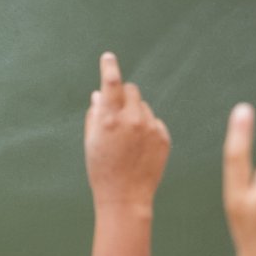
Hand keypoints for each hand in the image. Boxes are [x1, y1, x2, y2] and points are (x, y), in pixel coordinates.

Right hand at [84, 52, 170, 207]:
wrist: (126, 197)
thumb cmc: (102, 170)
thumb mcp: (91, 142)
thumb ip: (95, 114)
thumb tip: (99, 95)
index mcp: (110, 119)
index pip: (111, 83)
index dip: (108, 67)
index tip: (108, 57)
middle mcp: (132, 119)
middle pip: (132, 90)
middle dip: (124, 96)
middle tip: (117, 113)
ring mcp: (150, 128)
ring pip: (144, 107)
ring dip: (135, 114)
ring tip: (128, 141)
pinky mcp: (163, 137)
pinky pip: (154, 122)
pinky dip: (147, 129)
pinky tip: (139, 149)